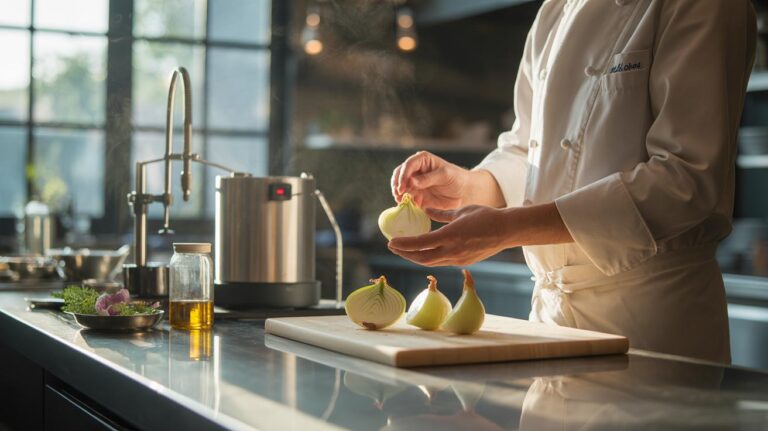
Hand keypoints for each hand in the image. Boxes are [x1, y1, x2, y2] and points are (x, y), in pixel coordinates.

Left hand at [387, 202, 573, 266]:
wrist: (507, 231)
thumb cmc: (485, 216)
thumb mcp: (461, 211)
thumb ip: (441, 213)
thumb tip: (426, 209)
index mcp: (450, 236)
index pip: (420, 244)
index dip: (403, 244)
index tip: (391, 242)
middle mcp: (452, 251)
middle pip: (422, 258)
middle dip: (405, 253)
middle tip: (392, 247)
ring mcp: (458, 259)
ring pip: (431, 262)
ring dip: (416, 257)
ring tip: (404, 251)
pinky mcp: (463, 262)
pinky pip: (441, 261)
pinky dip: (429, 257)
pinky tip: (424, 252)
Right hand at [390, 151, 469, 209]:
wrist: (464, 192)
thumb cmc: (456, 178)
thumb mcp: (444, 176)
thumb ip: (428, 179)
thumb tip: (411, 181)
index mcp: (422, 160)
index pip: (408, 165)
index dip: (402, 176)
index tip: (402, 188)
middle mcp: (415, 170)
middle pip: (399, 175)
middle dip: (397, 185)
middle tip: (399, 196)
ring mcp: (414, 183)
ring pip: (400, 186)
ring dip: (398, 194)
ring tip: (401, 201)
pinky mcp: (416, 195)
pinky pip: (406, 198)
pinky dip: (404, 202)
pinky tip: (408, 205)